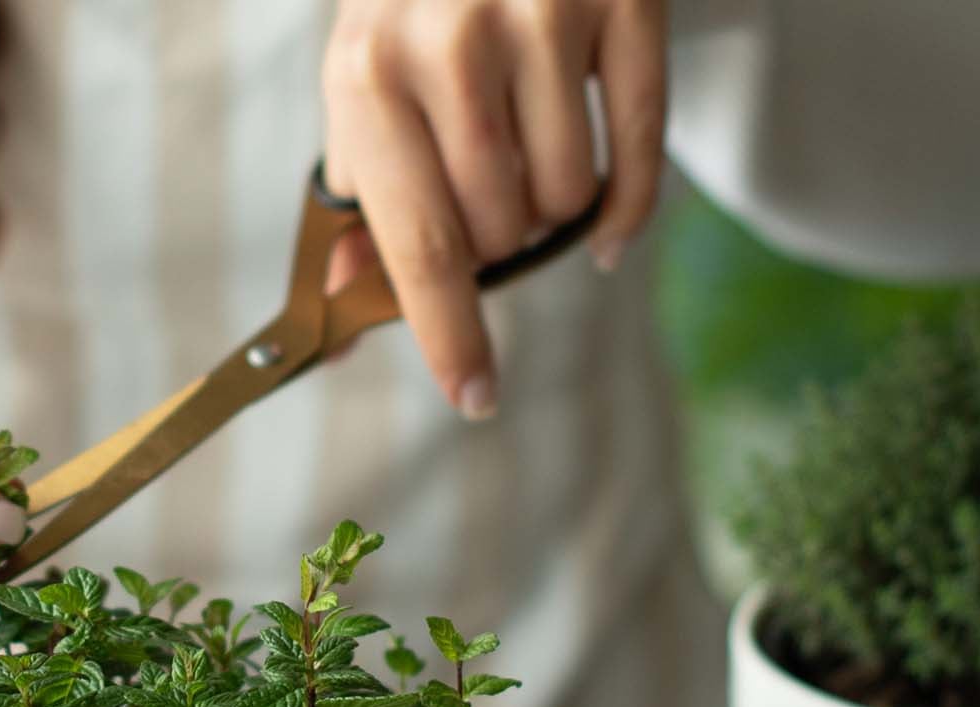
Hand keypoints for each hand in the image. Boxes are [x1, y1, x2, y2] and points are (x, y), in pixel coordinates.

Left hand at [322, 0, 667, 417]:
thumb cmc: (417, 9)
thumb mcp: (365, 90)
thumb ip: (361, 208)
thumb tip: (342, 326)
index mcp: (368, 76)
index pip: (419, 244)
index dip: (450, 332)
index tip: (475, 395)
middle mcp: (451, 44)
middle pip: (498, 233)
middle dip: (494, 243)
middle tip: (485, 192)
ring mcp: (543, 13)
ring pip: (565, 202)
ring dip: (550, 211)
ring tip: (528, 152)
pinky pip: (637, 154)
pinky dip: (624, 209)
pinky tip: (606, 228)